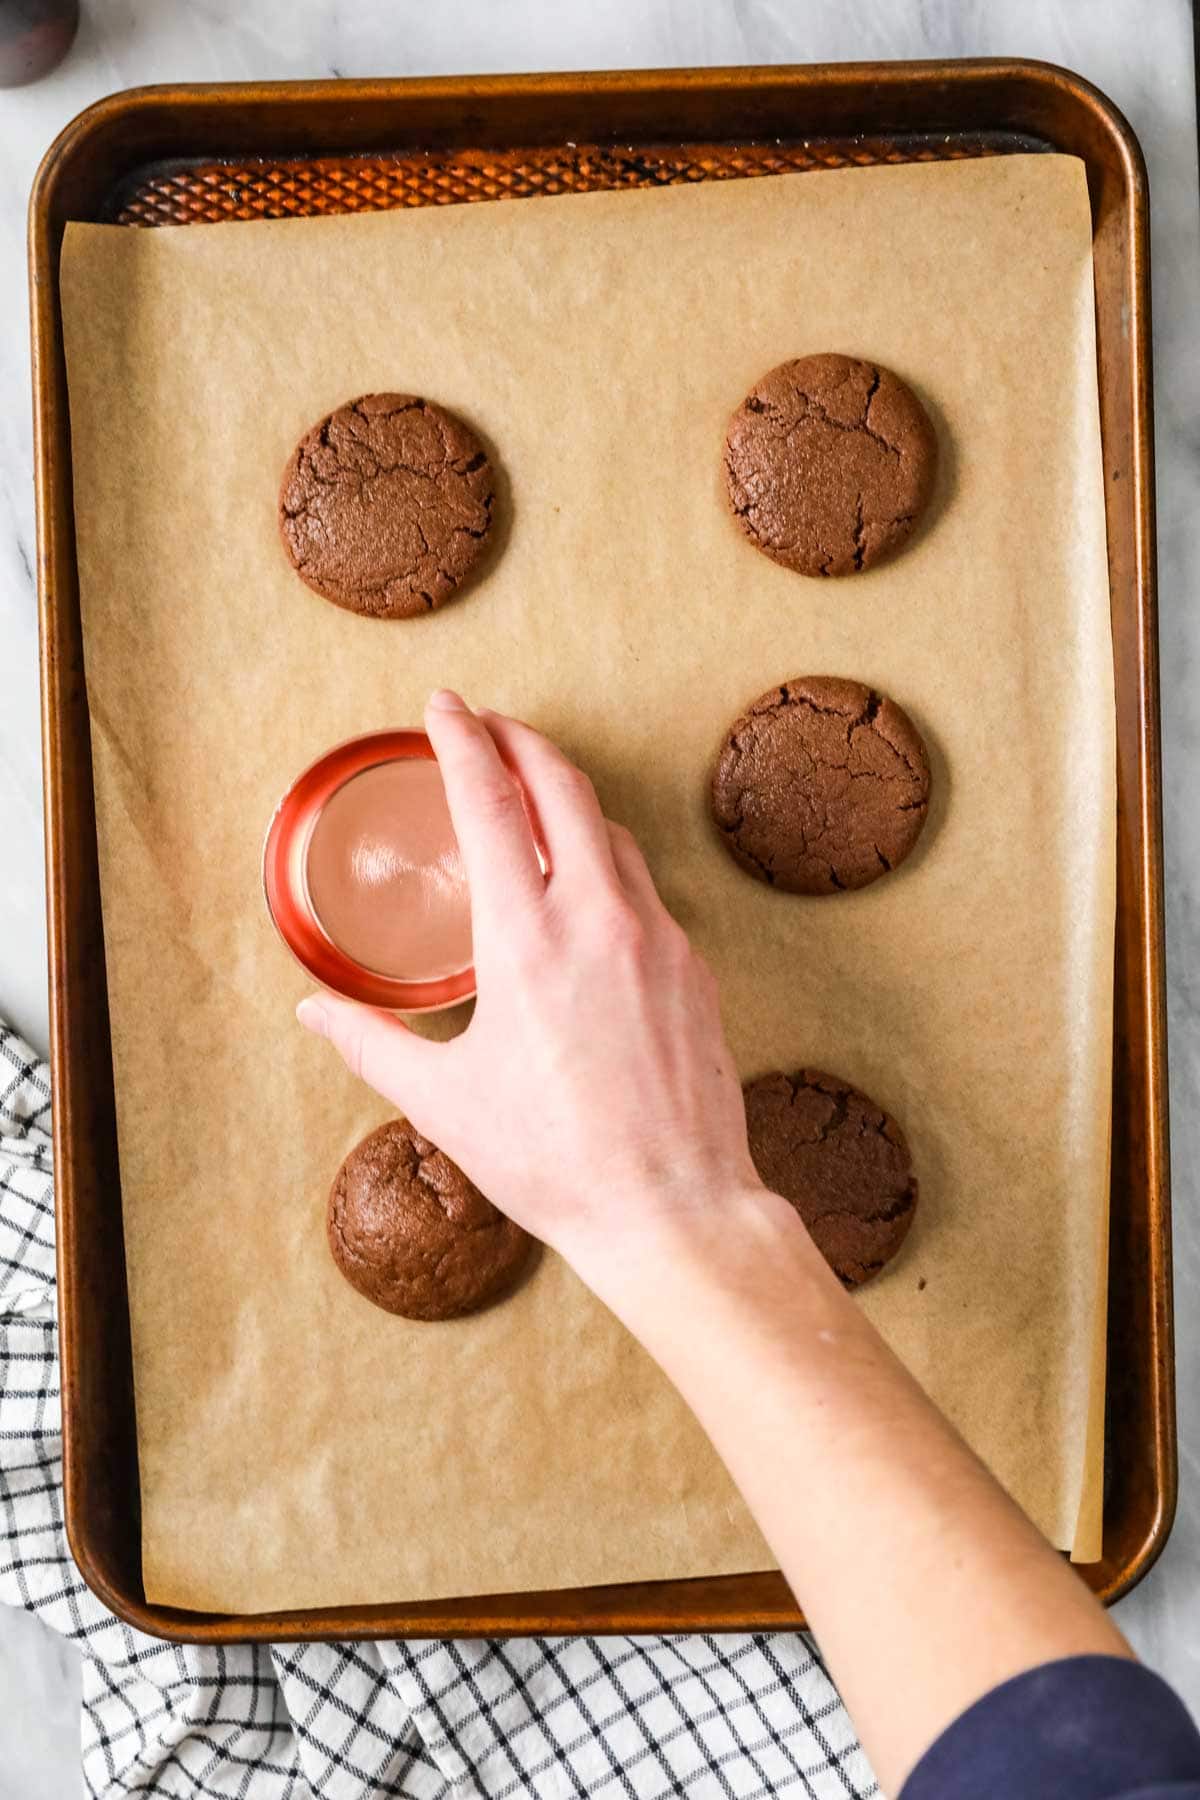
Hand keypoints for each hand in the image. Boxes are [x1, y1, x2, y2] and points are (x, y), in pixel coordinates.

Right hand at [297, 690, 765, 1263]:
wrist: (672, 1207)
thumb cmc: (555, 1159)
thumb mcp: (443, 1100)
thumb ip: (371, 1042)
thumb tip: (313, 1012)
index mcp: (526, 937)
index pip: (488, 799)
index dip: (461, 738)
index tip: (445, 706)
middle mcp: (598, 917)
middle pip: (562, 785)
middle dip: (521, 739)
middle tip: (489, 725)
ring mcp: (658, 938)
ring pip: (611, 834)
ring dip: (568, 800)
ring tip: (533, 801)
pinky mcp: (694, 969)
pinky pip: (646, 890)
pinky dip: (607, 864)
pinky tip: (588, 893)